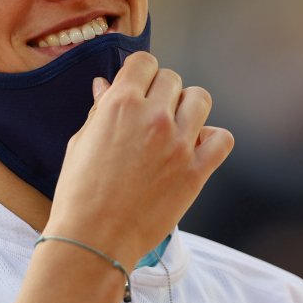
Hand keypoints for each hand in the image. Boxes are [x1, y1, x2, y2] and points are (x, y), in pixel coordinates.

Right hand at [45, 52, 233, 266]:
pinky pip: (222, 138)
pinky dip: (212, 140)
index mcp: (121, 104)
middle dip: (162, 93)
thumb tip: (105, 85)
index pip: (145, 63)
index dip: (141, 74)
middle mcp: (153, 117)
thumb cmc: (80, 193)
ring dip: (188, 109)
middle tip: (152, 116)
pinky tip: (194, 149)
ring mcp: (179, 144)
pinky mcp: (196, 170)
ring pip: (200, 99)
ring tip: (175, 129)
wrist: (93, 239)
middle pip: (173, 79)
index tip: (139, 88)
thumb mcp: (81, 142)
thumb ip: (100, 109)